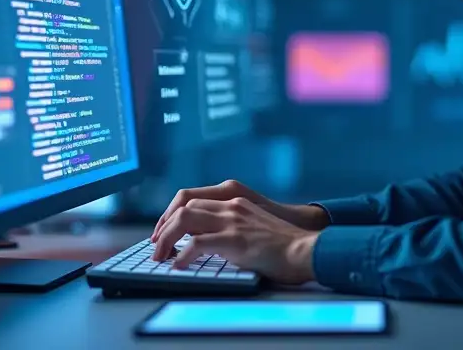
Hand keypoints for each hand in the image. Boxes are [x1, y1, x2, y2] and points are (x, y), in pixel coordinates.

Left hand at [151, 196, 319, 284]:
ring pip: (185, 219)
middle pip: (183, 205)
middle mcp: (232, 205)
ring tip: (161, 256)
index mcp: (236, 200)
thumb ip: (231, 226)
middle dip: (163, 226)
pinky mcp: (235, 239)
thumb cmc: (283, 245)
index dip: (171, 214)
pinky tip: (179, 265)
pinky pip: (197, 242)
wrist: (305, 250)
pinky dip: (182, 254)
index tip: (163, 231)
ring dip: (167, 238)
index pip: (191, 197)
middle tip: (157, 246)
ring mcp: (233, 220)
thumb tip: (204, 240)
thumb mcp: (253, 226)